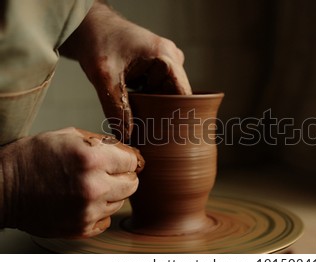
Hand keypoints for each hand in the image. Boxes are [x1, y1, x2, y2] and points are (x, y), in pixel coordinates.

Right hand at [0, 127, 143, 237]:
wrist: (2, 188)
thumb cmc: (32, 158)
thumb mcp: (68, 136)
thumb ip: (103, 143)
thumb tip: (128, 152)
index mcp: (93, 159)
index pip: (132, 161)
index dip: (125, 159)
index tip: (118, 160)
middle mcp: (94, 187)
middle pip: (132, 184)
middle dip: (122, 176)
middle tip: (105, 173)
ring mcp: (88, 211)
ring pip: (121, 202)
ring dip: (110, 194)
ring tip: (86, 186)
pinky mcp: (81, 228)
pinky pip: (106, 219)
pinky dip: (99, 211)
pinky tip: (82, 201)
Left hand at [59, 1, 191, 141]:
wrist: (88, 26)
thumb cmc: (97, 42)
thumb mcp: (105, 79)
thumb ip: (116, 108)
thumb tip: (126, 136)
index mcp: (166, 57)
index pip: (184, 94)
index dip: (179, 115)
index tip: (169, 134)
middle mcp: (171, 58)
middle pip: (176, 95)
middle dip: (163, 113)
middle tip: (150, 132)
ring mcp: (165, 61)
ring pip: (166, 94)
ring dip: (154, 107)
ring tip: (142, 121)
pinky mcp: (156, 66)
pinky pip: (158, 89)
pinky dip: (148, 99)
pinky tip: (136, 108)